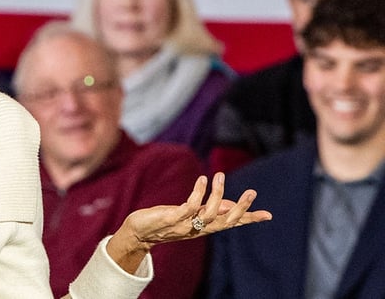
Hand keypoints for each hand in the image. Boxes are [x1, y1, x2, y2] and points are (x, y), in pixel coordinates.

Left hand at [107, 172, 270, 272]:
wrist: (139, 232)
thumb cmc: (166, 221)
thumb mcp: (191, 216)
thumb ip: (210, 211)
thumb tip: (230, 204)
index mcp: (205, 227)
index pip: (231, 223)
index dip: (249, 219)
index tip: (268, 215)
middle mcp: (199, 228)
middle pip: (226, 222)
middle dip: (241, 208)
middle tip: (252, 192)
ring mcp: (186, 225)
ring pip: (209, 214)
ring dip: (218, 194)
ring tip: (220, 175)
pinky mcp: (172, 218)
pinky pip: (189, 207)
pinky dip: (197, 193)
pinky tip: (202, 180)